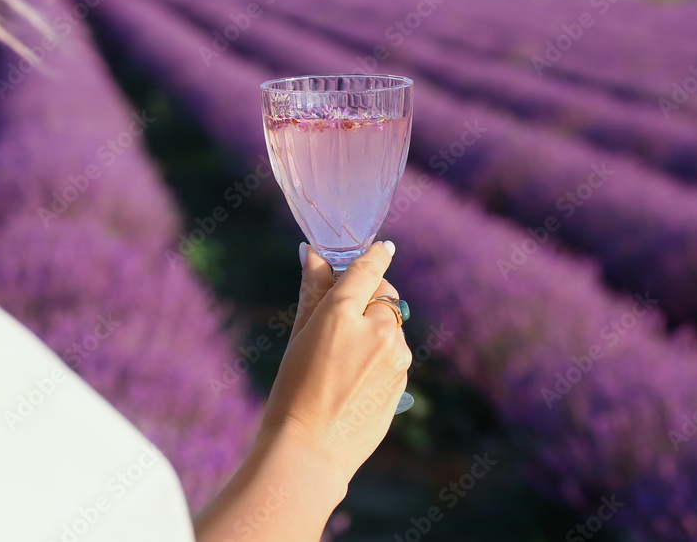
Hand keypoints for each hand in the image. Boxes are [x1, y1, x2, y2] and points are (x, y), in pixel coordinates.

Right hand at [258, 241, 412, 487]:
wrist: (311, 450)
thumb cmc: (293, 391)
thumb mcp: (299, 335)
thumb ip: (313, 290)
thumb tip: (313, 253)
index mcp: (343, 313)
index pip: (368, 270)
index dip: (375, 255)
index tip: (382, 248)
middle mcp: (377, 330)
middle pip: (385, 296)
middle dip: (370, 298)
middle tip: (341, 318)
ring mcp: (395, 357)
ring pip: (391, 327)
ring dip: (375, 330)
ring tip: (341, 362)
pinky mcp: (403, 380)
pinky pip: (394, 355)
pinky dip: (380, 356)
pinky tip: (353, 380)